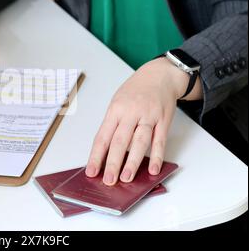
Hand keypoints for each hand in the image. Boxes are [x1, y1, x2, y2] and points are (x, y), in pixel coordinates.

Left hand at [85, 57, 202, 184]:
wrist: (159, 75)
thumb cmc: (135, 91)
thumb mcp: (117, 102)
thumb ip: (113, 125)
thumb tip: (105, 151)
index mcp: (115, 110)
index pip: (103, 136)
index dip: (96, 156)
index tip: (91, 171)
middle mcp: (131, 113)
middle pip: (120, 141)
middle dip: (113, 163)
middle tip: (108, 180)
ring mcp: (148, 116)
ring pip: (139, 142)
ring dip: (133, 162)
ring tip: (126, 178)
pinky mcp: (164, 120)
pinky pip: (159, 140)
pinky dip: (156, 156)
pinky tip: (152, 169)